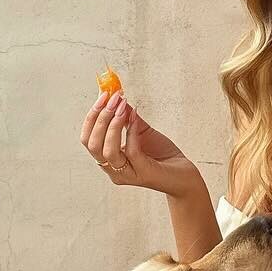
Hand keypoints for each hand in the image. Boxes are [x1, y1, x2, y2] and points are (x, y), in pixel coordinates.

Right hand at [81, 91, 202, 198]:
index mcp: (108, 160)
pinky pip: (131, 151)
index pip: (87, 139)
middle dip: (100, 118)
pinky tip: (135, 118)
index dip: (92, 116)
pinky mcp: (143, 174)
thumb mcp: (141, 131)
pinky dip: (132, 132)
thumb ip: (127, 117)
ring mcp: (127, 174)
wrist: (184, 174)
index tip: (102, 96)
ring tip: (122, 106)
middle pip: (92, 145)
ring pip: (107, 151)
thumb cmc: (162, 154)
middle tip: (112, 99)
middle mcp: (113, 170)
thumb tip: (117, 97)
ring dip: (113, 124)